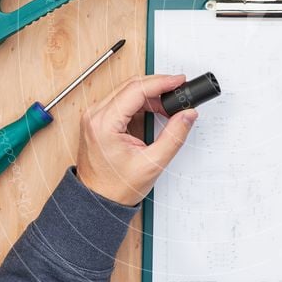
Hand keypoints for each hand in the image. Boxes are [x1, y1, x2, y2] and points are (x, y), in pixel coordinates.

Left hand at [77, 74, 196, 205]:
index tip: (179, 81)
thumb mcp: (152, 163)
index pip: (136, 90)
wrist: (97, 200)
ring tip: (168, 106)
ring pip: (127, 90)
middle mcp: (95, 115)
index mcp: (104, 123)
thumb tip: (187, 115)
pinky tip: (154, 109)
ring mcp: (94, 115)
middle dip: (158, 85)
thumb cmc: (115, 187)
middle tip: (178, 91)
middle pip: (131, 85)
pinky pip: (122, 99)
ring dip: (150, 93)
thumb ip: (174, 136)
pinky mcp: (98, 119)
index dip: (161, 82)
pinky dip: (141, 101)